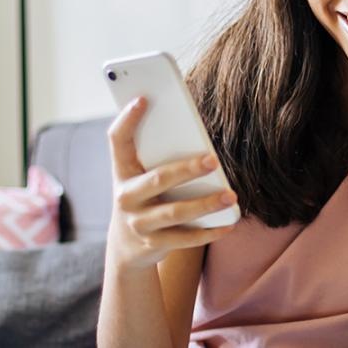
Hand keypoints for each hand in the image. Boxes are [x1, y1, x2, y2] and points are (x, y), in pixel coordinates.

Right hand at [106, 96, 236, 269]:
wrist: (126, 248)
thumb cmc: (144, 199)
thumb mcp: (139, 178)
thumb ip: (157, 158)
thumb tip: (198, 138)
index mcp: (122, 172)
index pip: (118, 141)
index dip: (127, 119)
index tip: (143, 98)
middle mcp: (126, 198)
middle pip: (158, 180)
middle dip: (187, 170)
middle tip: (213, 160)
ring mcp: (138, 224)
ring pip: (175, 213)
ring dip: (205, 205)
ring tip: (230, 196)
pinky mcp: (153, 245)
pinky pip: (185, 239)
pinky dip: (209, 232)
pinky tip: (228, 224)